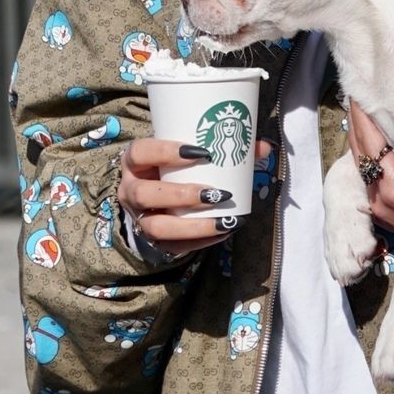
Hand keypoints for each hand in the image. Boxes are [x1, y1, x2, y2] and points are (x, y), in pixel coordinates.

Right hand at [117, 137, 272, 252]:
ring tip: (223, 220)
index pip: (140, 152)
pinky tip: (223, 232)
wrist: (156, 195)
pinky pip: (172, 246)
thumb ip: (223, 148)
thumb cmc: (175, 168)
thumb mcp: (188, 155)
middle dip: (182, 195)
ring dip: (191, 225)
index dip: (166, 152)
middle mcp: (130, 190)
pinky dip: (200, 241)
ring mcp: (138, 217)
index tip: (201, 152)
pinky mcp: (152, 239)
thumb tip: (264, 147)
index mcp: (135, 161)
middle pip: (146, 194)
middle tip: (216, 193)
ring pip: (156, 227)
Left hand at [346, 101, 393, 281]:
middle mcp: (381, 196)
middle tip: (363, 89)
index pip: (368, 140)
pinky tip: (374, 137)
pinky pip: (367, 175)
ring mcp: (378, 206)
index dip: (364, 112)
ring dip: (362, 135)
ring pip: (360, 162)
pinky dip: (368, 154)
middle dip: (360, 118)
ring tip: (366, 106)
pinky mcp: (380, 212)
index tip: (366, 87)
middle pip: (359, 148)